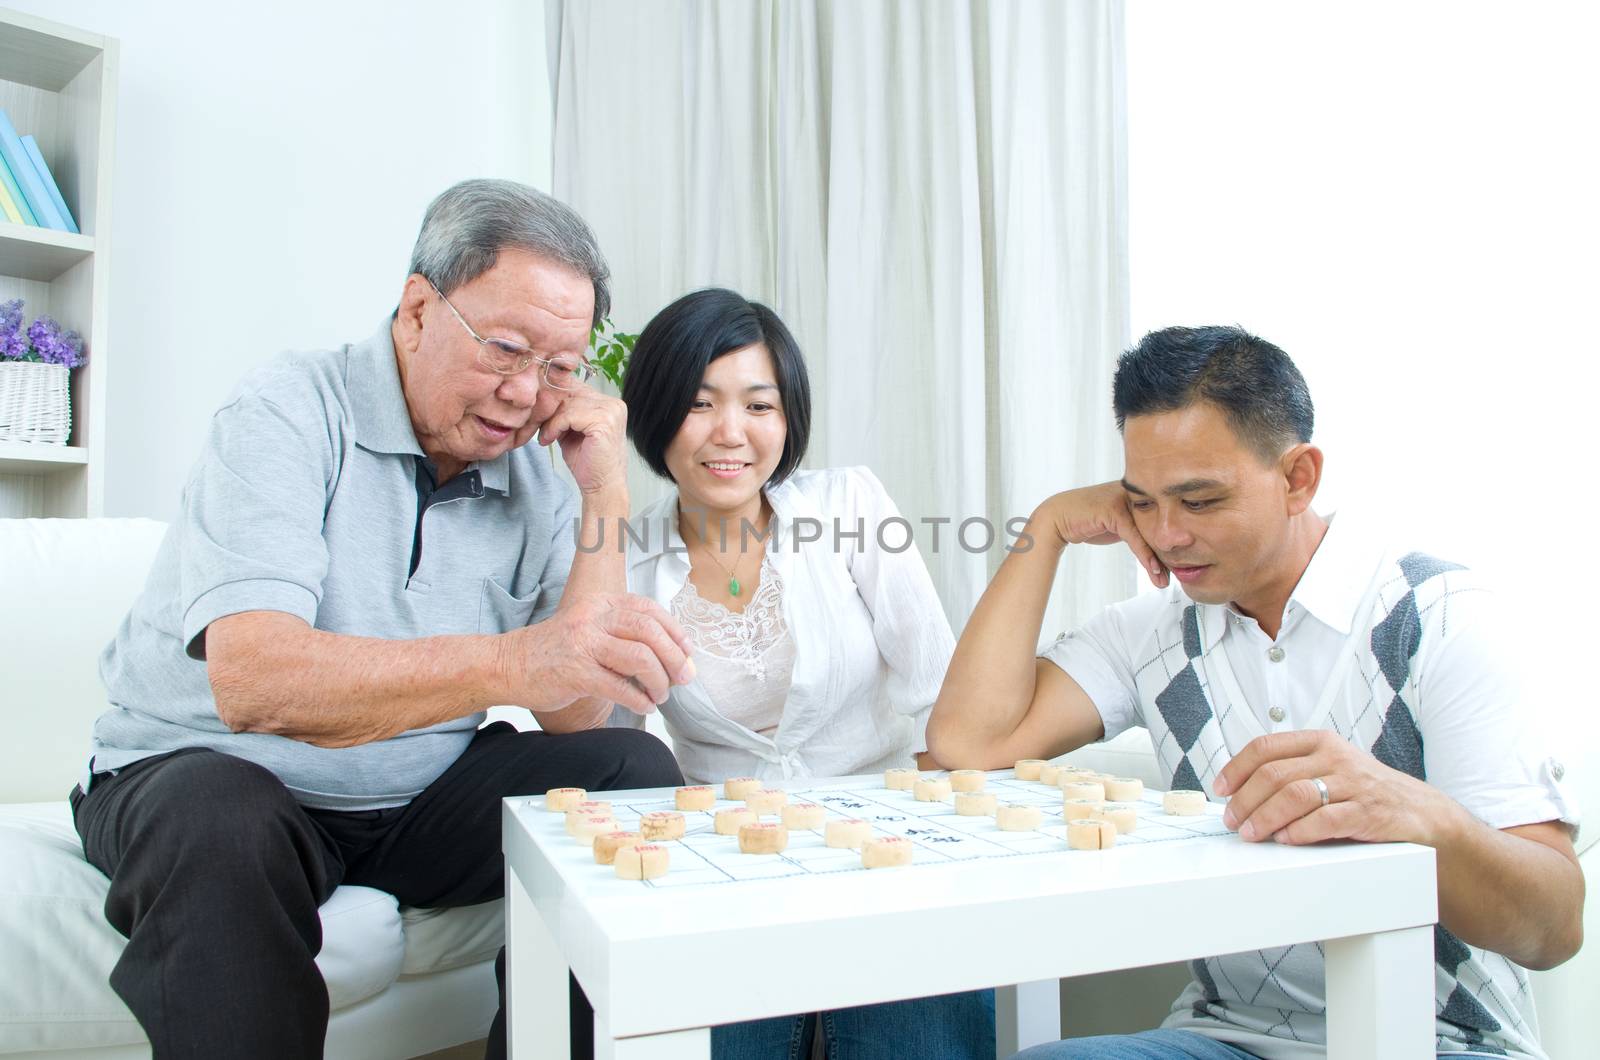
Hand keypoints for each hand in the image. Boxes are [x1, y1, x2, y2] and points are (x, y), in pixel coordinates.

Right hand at [499, 593, 695, 715]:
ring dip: (659, 680)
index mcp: (600, 603)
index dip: (674, 631)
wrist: (509, 665)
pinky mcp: (576, 672)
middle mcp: (593, 618)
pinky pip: (619, 686)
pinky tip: (644, 706)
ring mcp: (584, 644)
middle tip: (683, 678)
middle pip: (649, 631)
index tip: (687, 651)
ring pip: (639, 657)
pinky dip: (639, 699)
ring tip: (660, 695)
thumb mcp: (589, 627)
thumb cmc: (555, 651)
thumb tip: (670, 654)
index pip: (648, 610)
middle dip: (674, 657)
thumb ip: (622, 634)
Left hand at [537, 384, 627, 496]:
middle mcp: (614, 404)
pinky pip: (568, 416)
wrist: (601, 487)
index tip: (538, 411)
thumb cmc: (587, 462)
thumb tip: (541, 393)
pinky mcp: (603, 422)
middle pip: (570, 392)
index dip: (553, 396)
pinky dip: (554, 427)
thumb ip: (563, 411)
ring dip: (550, 421)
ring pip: (567, 404)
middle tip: (537, 425)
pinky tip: (549, 439)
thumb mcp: (572, 429)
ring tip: (545, 437)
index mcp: (609, 403)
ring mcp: (611, 411)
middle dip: (549, 408)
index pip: (575, 386)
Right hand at [1035, 482, 1168, 586]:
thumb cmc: (1086, 520)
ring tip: (1163, 580)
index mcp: (1138, 492)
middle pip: (1159, 526)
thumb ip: (1137, 528)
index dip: (1169, 544)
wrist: (1057, 517)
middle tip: (1175, 576)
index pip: (1161, 520)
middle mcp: (1134, 493)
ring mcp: (1124, 499)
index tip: (1176, 567)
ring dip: (1158, 559)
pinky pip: (1135, 536)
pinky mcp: (1114, 509)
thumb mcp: (1118, 525)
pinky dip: (1145, 555)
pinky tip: (1152, 570)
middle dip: (1168, 554)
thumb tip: (1158, 548)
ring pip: (1148, 532)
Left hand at [1214, 729, 1454, 846]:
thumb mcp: (1330, 770)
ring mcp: (1353, 783)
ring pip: (1295, 795)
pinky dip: (1300, 831)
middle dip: (1245, 799)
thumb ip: (1294, 774)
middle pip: (1274, 773)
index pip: (1266, 747)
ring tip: (1252, 833)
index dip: (1236, 767)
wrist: (1421, 813)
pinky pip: (1325, 820)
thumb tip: (1241, 795)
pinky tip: (1286, 839)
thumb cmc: (1365, 794)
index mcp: (1320, 742)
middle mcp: (1335, 757)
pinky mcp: (1368, 812)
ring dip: (1265, 817)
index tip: (1221, 788)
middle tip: (1233, 820)